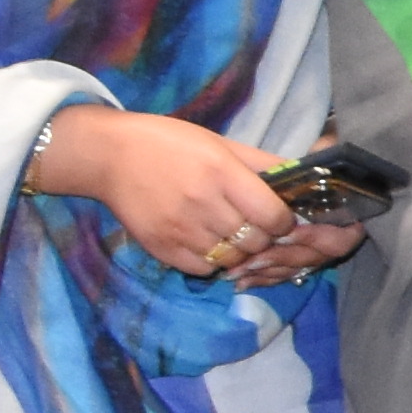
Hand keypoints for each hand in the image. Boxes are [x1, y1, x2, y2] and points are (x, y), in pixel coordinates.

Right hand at [31, 103, 328, 284]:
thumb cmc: (171, 143)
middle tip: (254, 226)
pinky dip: (212, 260)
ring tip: (229, 233)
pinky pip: (204, 269)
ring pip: (233, 258)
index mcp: (222, 173)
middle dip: (263, 237)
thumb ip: (262, 164)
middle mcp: (203, 204)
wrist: (110, 156)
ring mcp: (180, 230)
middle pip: (256, 241)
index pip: (274, 216)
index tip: (277, 215)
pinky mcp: (161, 249)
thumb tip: (301, 178)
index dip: (283, 220)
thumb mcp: (221, 143)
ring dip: (239, 250)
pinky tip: (206, 241)